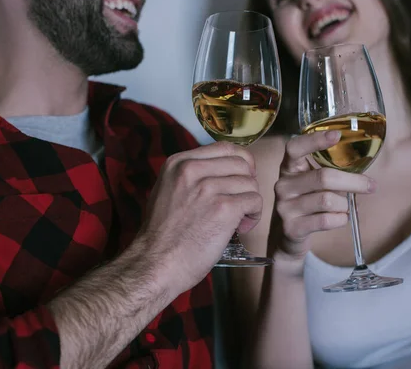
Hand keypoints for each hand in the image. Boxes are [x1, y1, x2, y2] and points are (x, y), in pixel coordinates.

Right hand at [138, 142, 262, 292]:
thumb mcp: (167, 190)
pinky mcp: (224, 208)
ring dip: (250, 202)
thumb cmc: (163, 235)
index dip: (240, 163)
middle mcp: (193, 169)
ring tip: (237, 220)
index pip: (225, 147)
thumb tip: (223, 171)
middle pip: (242, 164)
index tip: (239, 180)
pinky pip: (255, 201)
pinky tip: (240, 228)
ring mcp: (209, 187)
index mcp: (179, 162)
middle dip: (246, 184)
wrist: (155, 263)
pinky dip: (254, 216)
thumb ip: (191, 176)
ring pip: (251, 183)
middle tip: (239, 204)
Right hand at [273, 130, 375, 261]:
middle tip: (371, 185)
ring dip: (344, 204)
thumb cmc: (307, 202)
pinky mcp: (291, 228)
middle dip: (353, 181)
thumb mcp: (310, 182)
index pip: (295, 148)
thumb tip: (362, 170)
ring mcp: (285, 207)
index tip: (337, 135)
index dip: (315, 140)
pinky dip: (340, 219)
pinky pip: (325, 221)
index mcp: (289, 168)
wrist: (287, 236)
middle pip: (323, 177)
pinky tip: (341, 218)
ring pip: (327, 200)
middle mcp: (284, 185)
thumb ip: (328, 171)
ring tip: (346, 207)